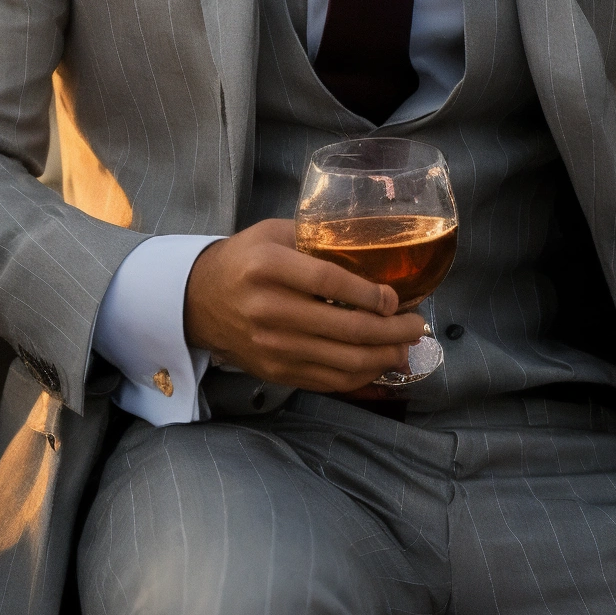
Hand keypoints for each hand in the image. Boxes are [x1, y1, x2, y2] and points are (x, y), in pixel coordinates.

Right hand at [183, 218, 428, 391]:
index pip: (330, 282)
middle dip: (394, 330)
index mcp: (268, 267)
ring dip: (386, 356)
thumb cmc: (244, 260)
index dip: (370, 294)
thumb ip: (316, 240)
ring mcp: (273, 346)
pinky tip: (379, 363)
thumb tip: (374, 258)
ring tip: (406, 347)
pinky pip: (330, 381)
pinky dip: (363, 375)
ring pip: (345, 360)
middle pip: (347, 327)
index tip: (395, 299)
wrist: (198, 300)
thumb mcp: (273, 233)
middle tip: (417, 325)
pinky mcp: (276, 371)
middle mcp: (269, 309)